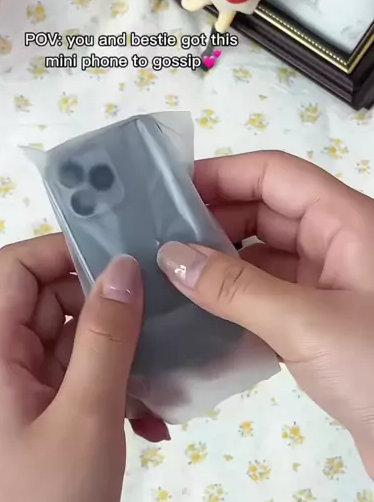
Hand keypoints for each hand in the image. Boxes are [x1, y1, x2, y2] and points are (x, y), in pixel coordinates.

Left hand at [0, 236, 147, 501]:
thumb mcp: (87, 412)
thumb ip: (105, 334)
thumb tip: (122, 267)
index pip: (16, 268)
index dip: (64, 250)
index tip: (124, 257)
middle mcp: (5, 364)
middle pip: (52, 300)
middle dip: (106, 304)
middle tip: (164, 310)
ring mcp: (28, 394)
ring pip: (77, 341)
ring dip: (122, 352)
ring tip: (167, 373)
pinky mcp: (52, 421)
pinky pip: (86, 381)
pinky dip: (120, 390)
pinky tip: (155, 423)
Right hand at [158, 151, 373, 477]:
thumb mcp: (305, 324)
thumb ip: (235, 288)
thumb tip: (170, 257)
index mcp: (348, 223)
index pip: (275, 175)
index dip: (222, 175)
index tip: (167, 193)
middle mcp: (340, 246)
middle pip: (267, 212)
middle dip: (212, 221)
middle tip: (155, 242)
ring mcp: (332, 288)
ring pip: (265, 258)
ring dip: (220, 265)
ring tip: (165, 278)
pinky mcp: (323, 327)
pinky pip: (270, 298)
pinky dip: (235, 302)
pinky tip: (198, 315)